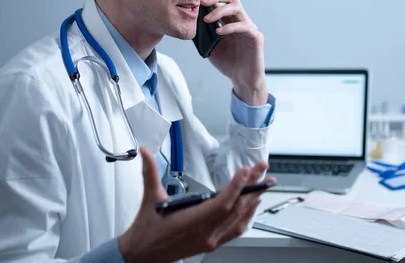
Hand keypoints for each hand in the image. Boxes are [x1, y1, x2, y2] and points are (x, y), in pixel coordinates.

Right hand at [118, 147, 273, 262]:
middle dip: (251, 186)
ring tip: (263, 183)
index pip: (221, 203)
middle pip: (235, 208)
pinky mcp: (211, 243)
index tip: (246, 171)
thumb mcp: (149, 199)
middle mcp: (204, 233)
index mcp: (191, 222)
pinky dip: (247, 216)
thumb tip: (145, 153)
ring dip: (252, 200)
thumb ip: (150, 173)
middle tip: (261, 169)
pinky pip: (235, 230)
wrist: (141, 256)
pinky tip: (252, 205)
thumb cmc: (146, 232)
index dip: (237, 187)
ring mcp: (209, 239)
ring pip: (238, 219)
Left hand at [201, 0, 267, 105]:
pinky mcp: (256, 38)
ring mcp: (249, 28)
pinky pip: (244, 26)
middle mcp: (241, 21)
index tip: (197, 1)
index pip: (223, 1)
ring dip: (220, 11)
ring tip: (207, 19)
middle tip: (203, 3)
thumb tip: (190, 22)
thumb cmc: (228, 63)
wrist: (242, 80)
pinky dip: (230, 27)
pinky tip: (219, 32)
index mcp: (230, 21)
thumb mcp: (210, 46)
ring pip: (237, 8)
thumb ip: (204, 34)